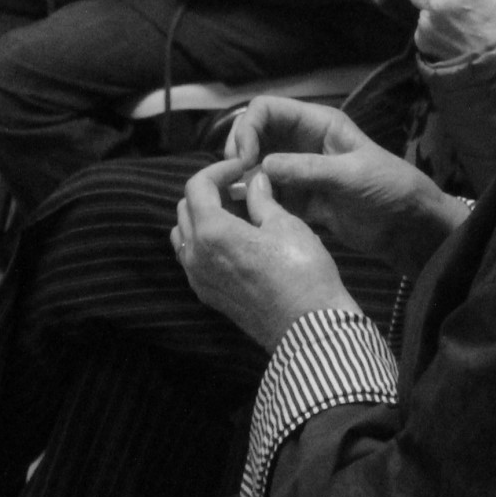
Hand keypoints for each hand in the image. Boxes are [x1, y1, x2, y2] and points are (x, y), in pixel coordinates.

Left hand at [171, 159, 358, 349]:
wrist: (310, 327)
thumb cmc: (303, 272)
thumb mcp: (286, 224)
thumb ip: (262, 199)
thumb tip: (255, 181)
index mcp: (212, 232)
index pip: (197, 186)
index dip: (218, 170)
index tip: (241, 168)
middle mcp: (196, 255)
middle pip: (186, 208)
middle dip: (209, 192)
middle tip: (241, 188)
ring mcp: (199, 278)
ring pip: (185, 235)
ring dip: (203, 217)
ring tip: (236, 214)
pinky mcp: (209, 296)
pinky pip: (193, 259)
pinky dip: (205, 242)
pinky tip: (236, 241)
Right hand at [217, 98, 464, 271]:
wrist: (409, 226)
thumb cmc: (389, 188)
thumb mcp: (351, 175)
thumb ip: (308, 169)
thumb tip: (261, 166)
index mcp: (316, 124)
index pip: (267, 110)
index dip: (247, 128)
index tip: (243, 159)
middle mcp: (301, 142)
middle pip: (255, 135)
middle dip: (239, 154)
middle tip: (233, 181)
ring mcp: (298, 171)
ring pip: (257, 166)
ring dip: (244, 180)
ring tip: (239, 202)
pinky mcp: (299, 199)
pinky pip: (268, 194)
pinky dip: (256, 202)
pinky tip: (250, 216)